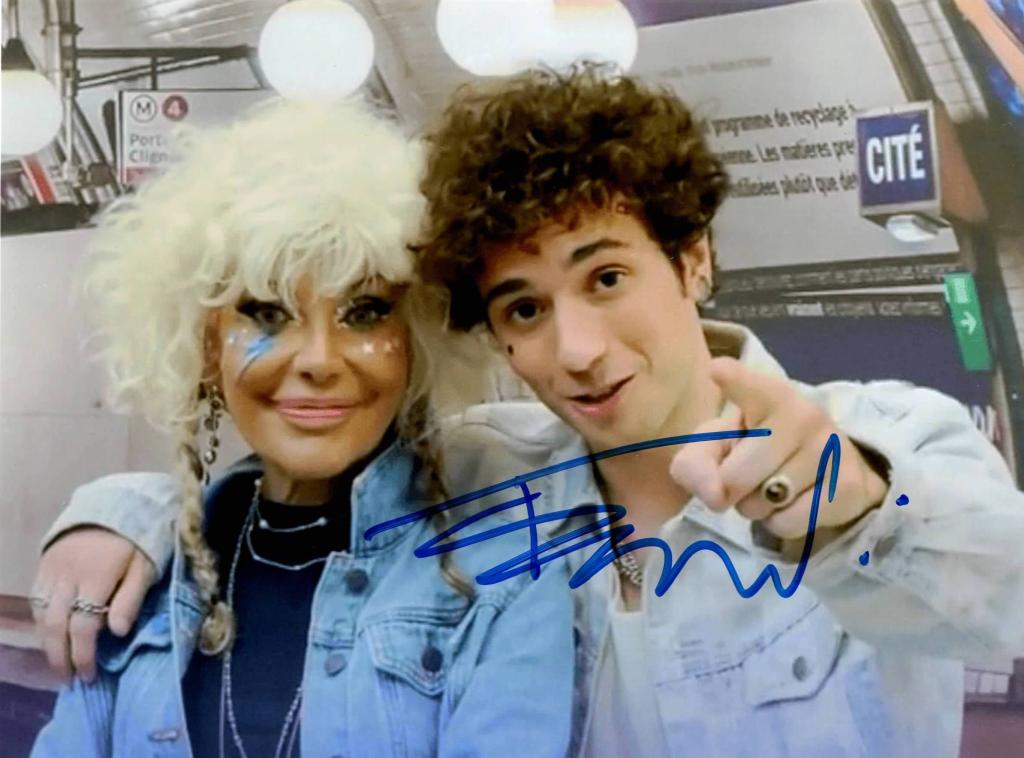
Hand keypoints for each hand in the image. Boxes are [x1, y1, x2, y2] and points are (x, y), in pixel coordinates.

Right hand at [31, 527, 155, 681]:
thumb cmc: (139, 538)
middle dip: (62, 657)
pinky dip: (41, 620)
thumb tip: (116, 633)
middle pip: (55, 625)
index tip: (90, 676)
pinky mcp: (44, 563)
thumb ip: (131, 599)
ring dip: (48, 643)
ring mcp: (52, 569)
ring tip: (60, 664)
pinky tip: (50, 634)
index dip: (84, 655)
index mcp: (96, 577)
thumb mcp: (146, 566)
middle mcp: (68, 575)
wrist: (118, 501)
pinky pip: (36, 598)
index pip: (82, 626)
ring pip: (41, 615)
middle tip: (70, 679)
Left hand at [670, 357, 887, 540]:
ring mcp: (830, 448)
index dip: (735, 381)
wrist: (825, 471)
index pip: (751, 388)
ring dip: (758, 507)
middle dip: (731, 489)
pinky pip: (787, 523)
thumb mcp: (717, 448)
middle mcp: (803, 414)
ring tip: (773, 487)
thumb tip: (715, 496)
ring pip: (763, 503)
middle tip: (748, 476)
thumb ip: (696, 465)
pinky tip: (794, 503)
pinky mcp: (847, 486)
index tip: (717, 369)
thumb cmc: (758, 449)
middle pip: (736, 477)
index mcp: (766, 395)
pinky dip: (780, 523)